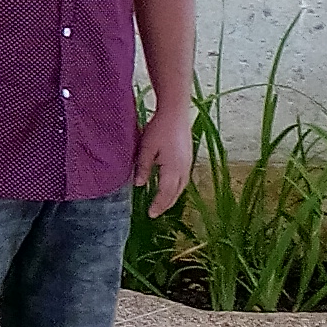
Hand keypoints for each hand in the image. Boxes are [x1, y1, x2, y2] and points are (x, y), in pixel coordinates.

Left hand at [135, 104, 192, 218]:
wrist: (176, 112)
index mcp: (173, 169)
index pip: (165, 193)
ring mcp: (188, 162)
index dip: (158, 205)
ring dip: (172, 197)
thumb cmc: (159, 128)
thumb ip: (143, 168)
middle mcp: (183, 168)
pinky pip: (184, 178)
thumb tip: (138, 184)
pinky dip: (176, 187)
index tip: (151, 214)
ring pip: (182, 186)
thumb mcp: (146, 148)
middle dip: (166, 204)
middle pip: (176, 193)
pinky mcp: (188, 157)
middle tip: (156, 212)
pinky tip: (170, 186)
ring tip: (162, 203)